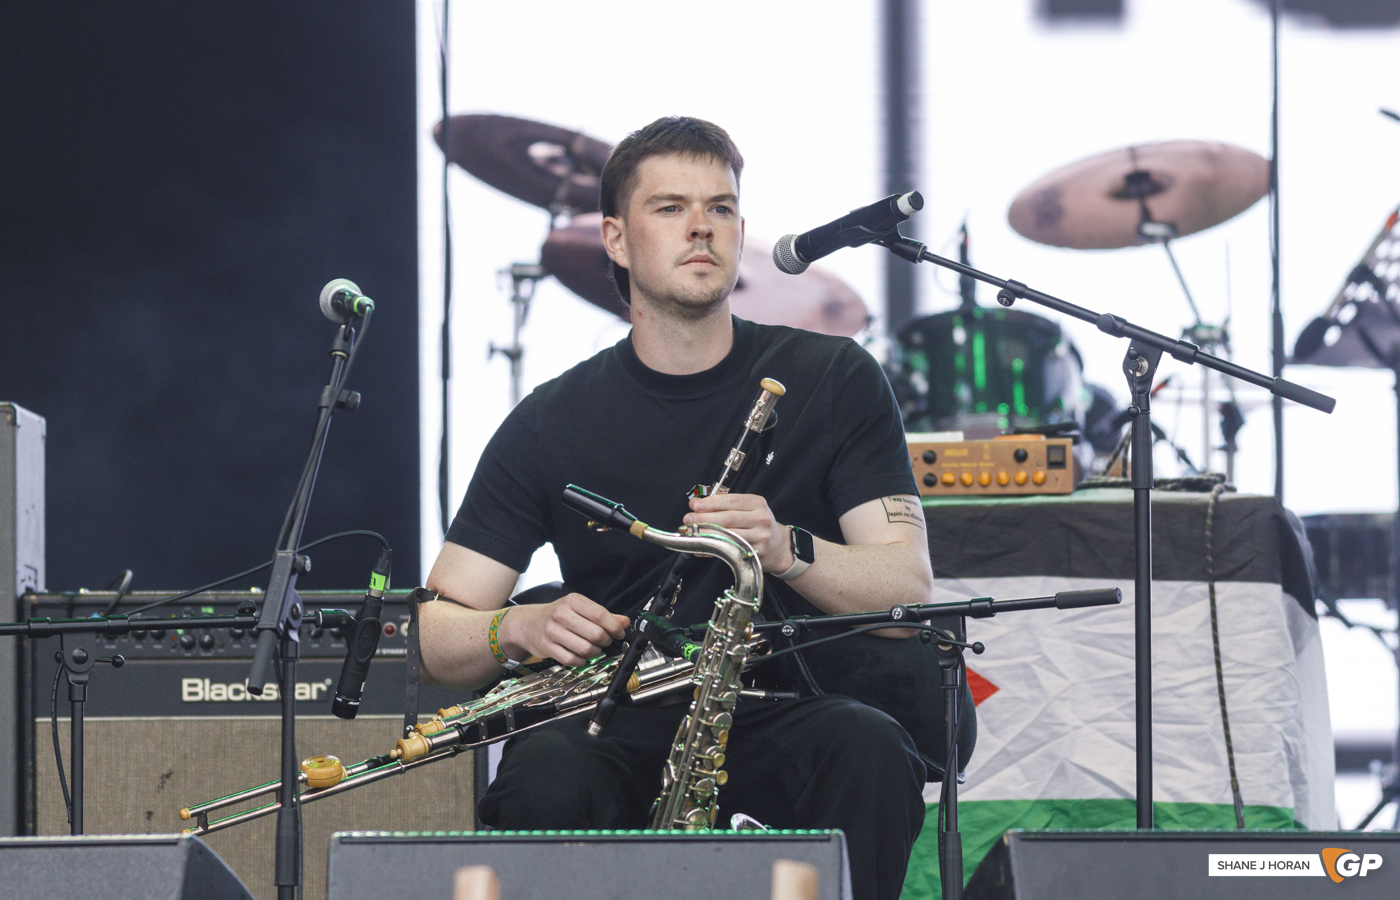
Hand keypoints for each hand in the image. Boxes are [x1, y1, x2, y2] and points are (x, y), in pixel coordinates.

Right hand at [498, 593, 629, 666]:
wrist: (527, 623)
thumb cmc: (556, 615)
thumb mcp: (578, 608)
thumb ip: (603, 615)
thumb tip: (625, 621)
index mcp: (573, 601)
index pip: (601, 615)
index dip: (615, 627)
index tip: (620, 633)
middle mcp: (562, 614)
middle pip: (596, 634)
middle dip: (606, 641)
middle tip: (606, 642)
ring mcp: (553, 632)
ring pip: (586, 649)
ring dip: (595, 652)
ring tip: (594, 648)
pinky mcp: (547, 647)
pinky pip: (573, 660)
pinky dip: (582, 660)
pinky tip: (581, 655)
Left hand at [684, 493, 793, 573]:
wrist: (779, 547)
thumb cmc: (758, 525)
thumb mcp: (747, 510)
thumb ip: (723, 505)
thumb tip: (695, 503)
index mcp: (757, 503)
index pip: (731, 500)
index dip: (710, 503)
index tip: (694, 505)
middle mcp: (761, 518)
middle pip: (728, 518)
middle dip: (704, 518)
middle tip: (688, 519)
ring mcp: (760, 536)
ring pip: (728, 534)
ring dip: (706, 534)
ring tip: (691, 532)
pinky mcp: (756, 552)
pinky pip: (730, 550)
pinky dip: (713, 549)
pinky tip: (701, 548)